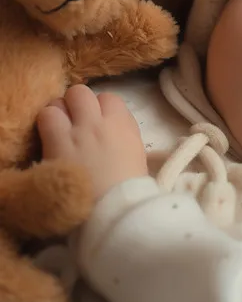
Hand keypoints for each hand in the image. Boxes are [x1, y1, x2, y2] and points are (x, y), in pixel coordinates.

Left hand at [37, 85, 147, 200]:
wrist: (111, 208)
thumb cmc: (129, 187)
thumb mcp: (136, 153)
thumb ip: (124, 133)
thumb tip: (113, 125)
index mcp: (123, 125)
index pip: (109, 98)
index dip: (101, 109)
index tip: (99, 122)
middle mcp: (99, 122)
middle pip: (81, 93)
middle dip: (77, 104)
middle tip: (75, 121)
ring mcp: (76, 130)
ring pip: (60, 100)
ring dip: (58, 112)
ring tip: (59, 128)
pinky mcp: (56, 143)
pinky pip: (45, 117)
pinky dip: (46, 125)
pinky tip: (49, 138)